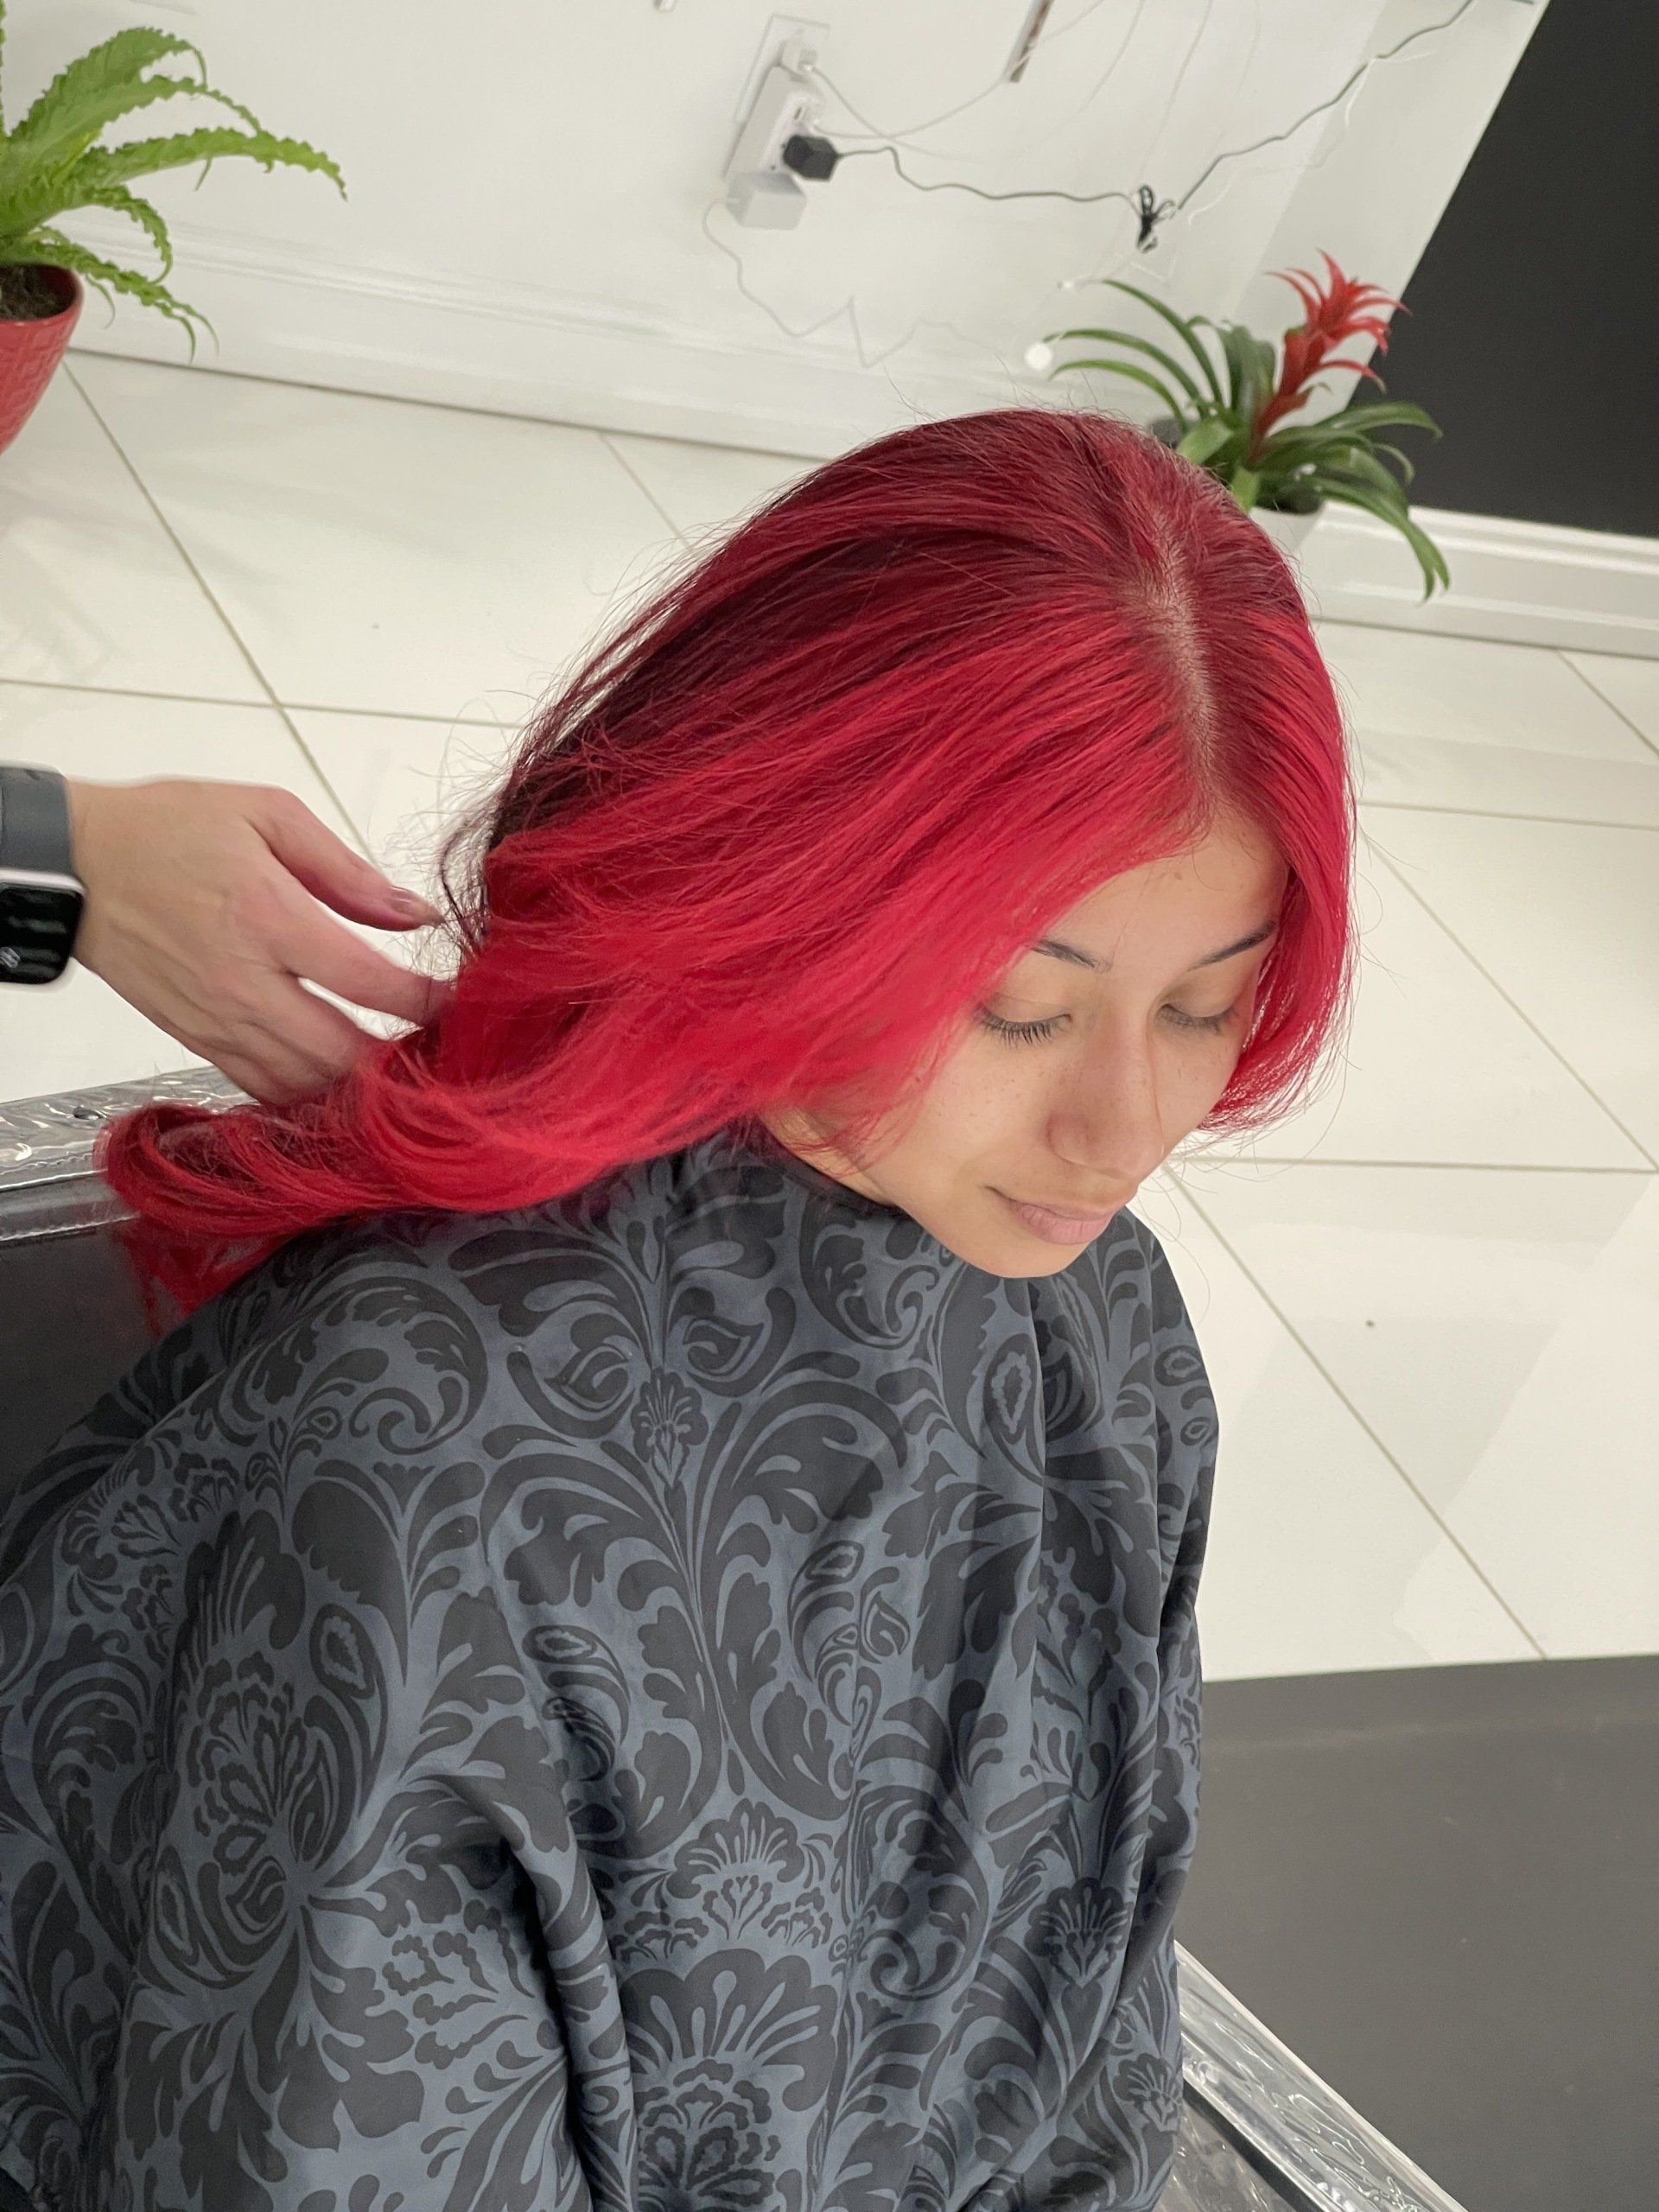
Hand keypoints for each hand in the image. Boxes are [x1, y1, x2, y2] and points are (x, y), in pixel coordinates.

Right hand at [65, 776, 451, 1104]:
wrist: (75, 867)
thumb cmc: (169, 830)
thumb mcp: (266, 815)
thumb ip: (346, 870)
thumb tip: (415, 913)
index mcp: (269, 918)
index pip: (368, 982)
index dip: (425, 1003)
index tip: (460, 1006)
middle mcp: (245, 983)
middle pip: (342, 1055)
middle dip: (399, 1063)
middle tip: (440, 1053)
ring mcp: (217, 1022)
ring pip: (305, 1086)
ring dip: (358, 1089)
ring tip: (399, 1073)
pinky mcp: (195, 1041)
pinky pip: (262, 1090)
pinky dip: (307, 1096)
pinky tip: (339, 1085)